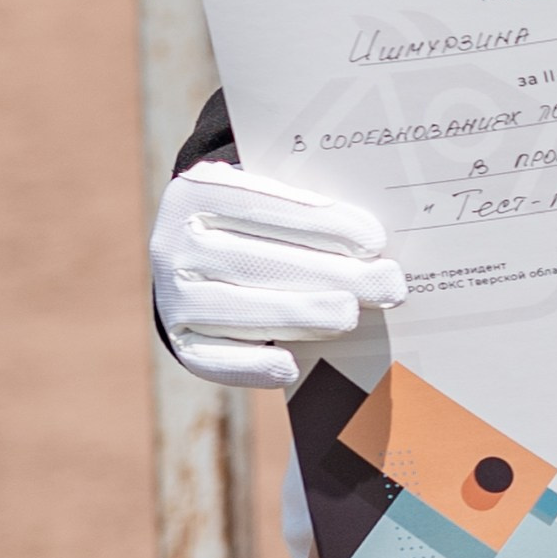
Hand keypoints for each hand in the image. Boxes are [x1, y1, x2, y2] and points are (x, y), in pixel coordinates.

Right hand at [152, 160, 405, 388]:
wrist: (202, 259)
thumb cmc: (258, 225)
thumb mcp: (273, 201)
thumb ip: (309, 211)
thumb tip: (374, 245)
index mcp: (198, 191)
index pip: (263, 205)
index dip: (321, 223)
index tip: (374, 240)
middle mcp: (174, 242)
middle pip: (259, 261)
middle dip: (330, 274)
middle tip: (385, 285)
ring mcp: (171, 294)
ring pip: (241, 309)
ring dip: (301, 315)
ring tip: (351, 315)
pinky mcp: (178, 338)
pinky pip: (212, 359)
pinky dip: (252, 365)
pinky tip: (291, 365)